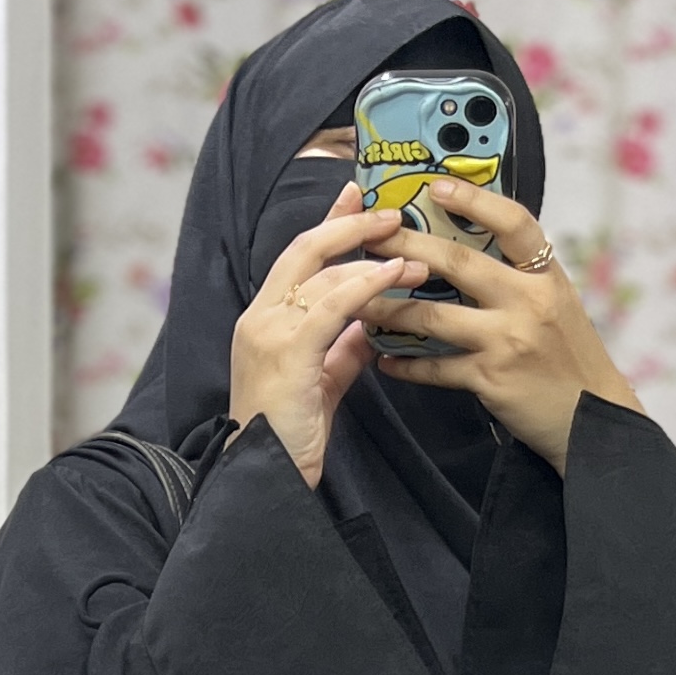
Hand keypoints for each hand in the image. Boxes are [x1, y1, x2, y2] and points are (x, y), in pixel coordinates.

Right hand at [226, 187, 429, 489]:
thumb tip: (373, 326)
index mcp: (264, 320)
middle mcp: (260, 316)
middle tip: (392, 214)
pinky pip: (332, 306)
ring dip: (373, 260)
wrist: (265, 476)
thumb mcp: (321, 383)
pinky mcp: (288, 349)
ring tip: (414, 255)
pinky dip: (366, 286)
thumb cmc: (288, 438)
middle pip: (305, 249)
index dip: (329, 225)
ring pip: (322, 274)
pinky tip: (394, 278)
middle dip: (350, 225)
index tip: (356, 198)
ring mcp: (270, 330)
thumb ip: (343, 350)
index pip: (298, 259)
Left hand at [370, 182, 643, 473]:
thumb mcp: (556, 302)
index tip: (437, 185)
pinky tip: (385, 361)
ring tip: (359, 302)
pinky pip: (436, 369)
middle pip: (458, 262)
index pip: (514, 223)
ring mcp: (506, 341)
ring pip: (434, 317)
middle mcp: (527, 302)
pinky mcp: (490, 380)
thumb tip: (472, 244)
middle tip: (371, 235)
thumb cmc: (569, 357)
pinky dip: (407, 366)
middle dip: (408, 245)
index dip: (475, 200)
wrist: (591, 419)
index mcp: (546, 276)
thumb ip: (520, 275)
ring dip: (391, 309)